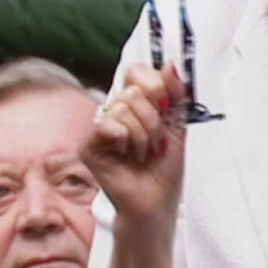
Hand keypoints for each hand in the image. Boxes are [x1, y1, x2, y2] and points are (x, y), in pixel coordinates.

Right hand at [81, 62, 186, 227]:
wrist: (157, 202)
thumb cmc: (164, 170)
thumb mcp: (178, 124)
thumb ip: (175, 93)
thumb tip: (170, 64)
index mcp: (135, 104)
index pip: (136, 72)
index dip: (155, 85)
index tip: (167, 106)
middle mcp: (115, 112)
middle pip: (134, 90)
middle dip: (154, 119)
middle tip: (155, 142)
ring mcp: (100, 128)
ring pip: (123, 106)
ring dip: (143, 134)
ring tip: (143, 152)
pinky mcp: (89, 146)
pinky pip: (107, 124)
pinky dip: (126, 140)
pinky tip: (127, 155)